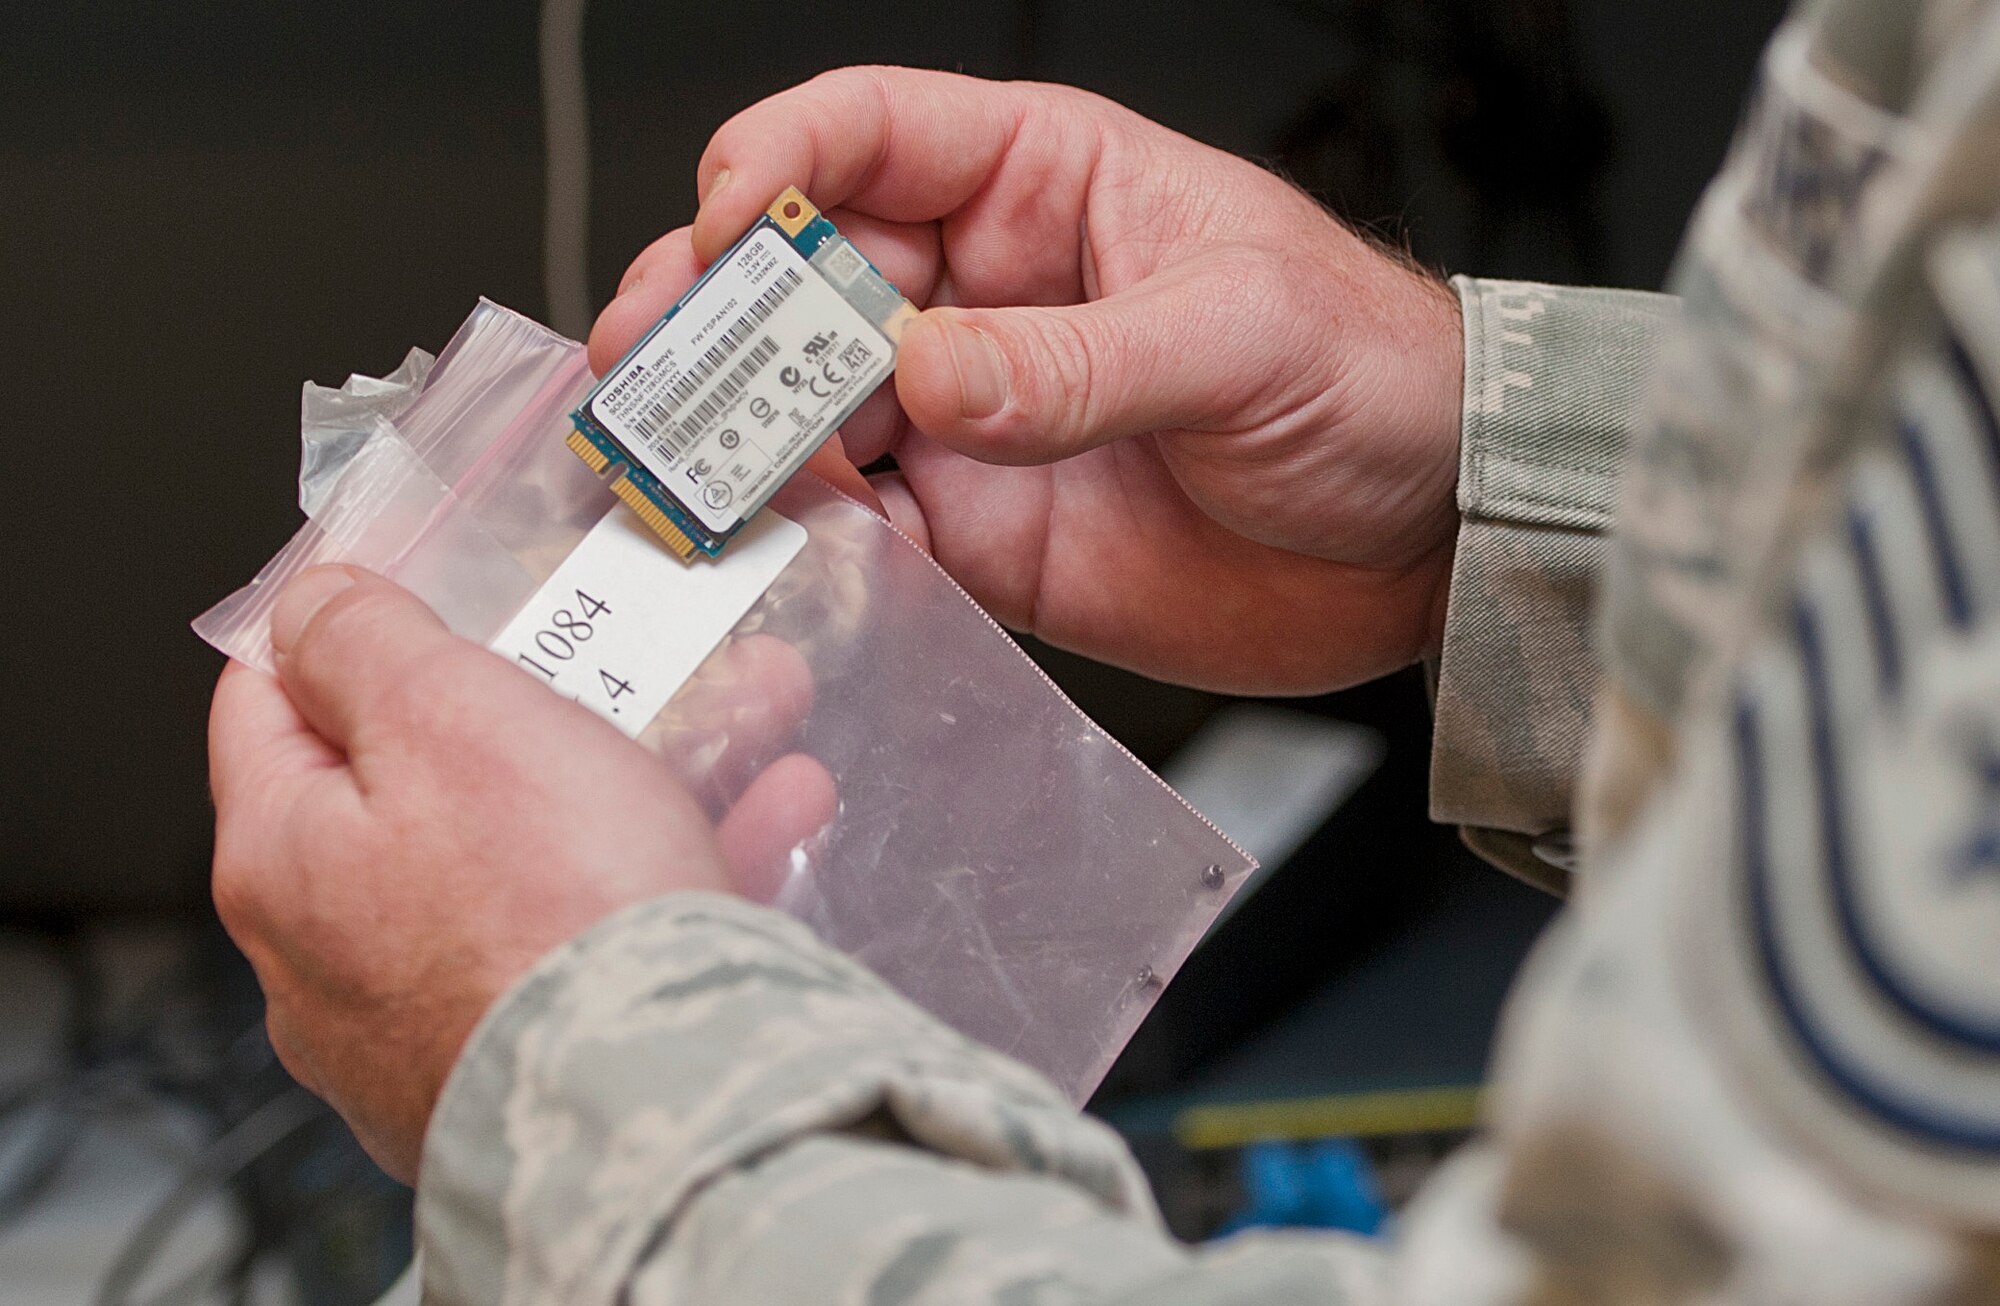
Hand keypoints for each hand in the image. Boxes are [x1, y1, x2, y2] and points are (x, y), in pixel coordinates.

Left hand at [207, 566, 835, 1179]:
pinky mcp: (532, 1057)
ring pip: (537, 852)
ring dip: (642, 772)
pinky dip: (675, 868)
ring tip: (749, 711)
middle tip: (620, 649)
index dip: (343, 624)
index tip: (414, 582)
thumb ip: (368, 642)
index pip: (270, 701)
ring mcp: (433, 1017)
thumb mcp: (448, 716)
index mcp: (285, 858)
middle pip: (428, 778)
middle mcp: (336, 955)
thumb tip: (310, 603)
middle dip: (543, 698)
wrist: (661, 1106)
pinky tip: (770, 817)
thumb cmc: (552, 916)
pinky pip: (598, 933)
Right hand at [593, 68, 1464, 694]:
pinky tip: (784, 552)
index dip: (776, 165)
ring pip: (808, 412)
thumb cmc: (1371, 378)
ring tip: (695, 480)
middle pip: (799, 282)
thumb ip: (1081, 361)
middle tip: (656, 377)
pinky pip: (864, 530)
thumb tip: (927, 375)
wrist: (1429, 538)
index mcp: (1038, 184)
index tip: (728, 229)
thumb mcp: (1240, 335)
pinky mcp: (982, 533)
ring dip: (741, 442)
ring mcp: (970, 418)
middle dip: (715, 319)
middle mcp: (978, 295)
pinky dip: (811, 542)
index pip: (866, 135)